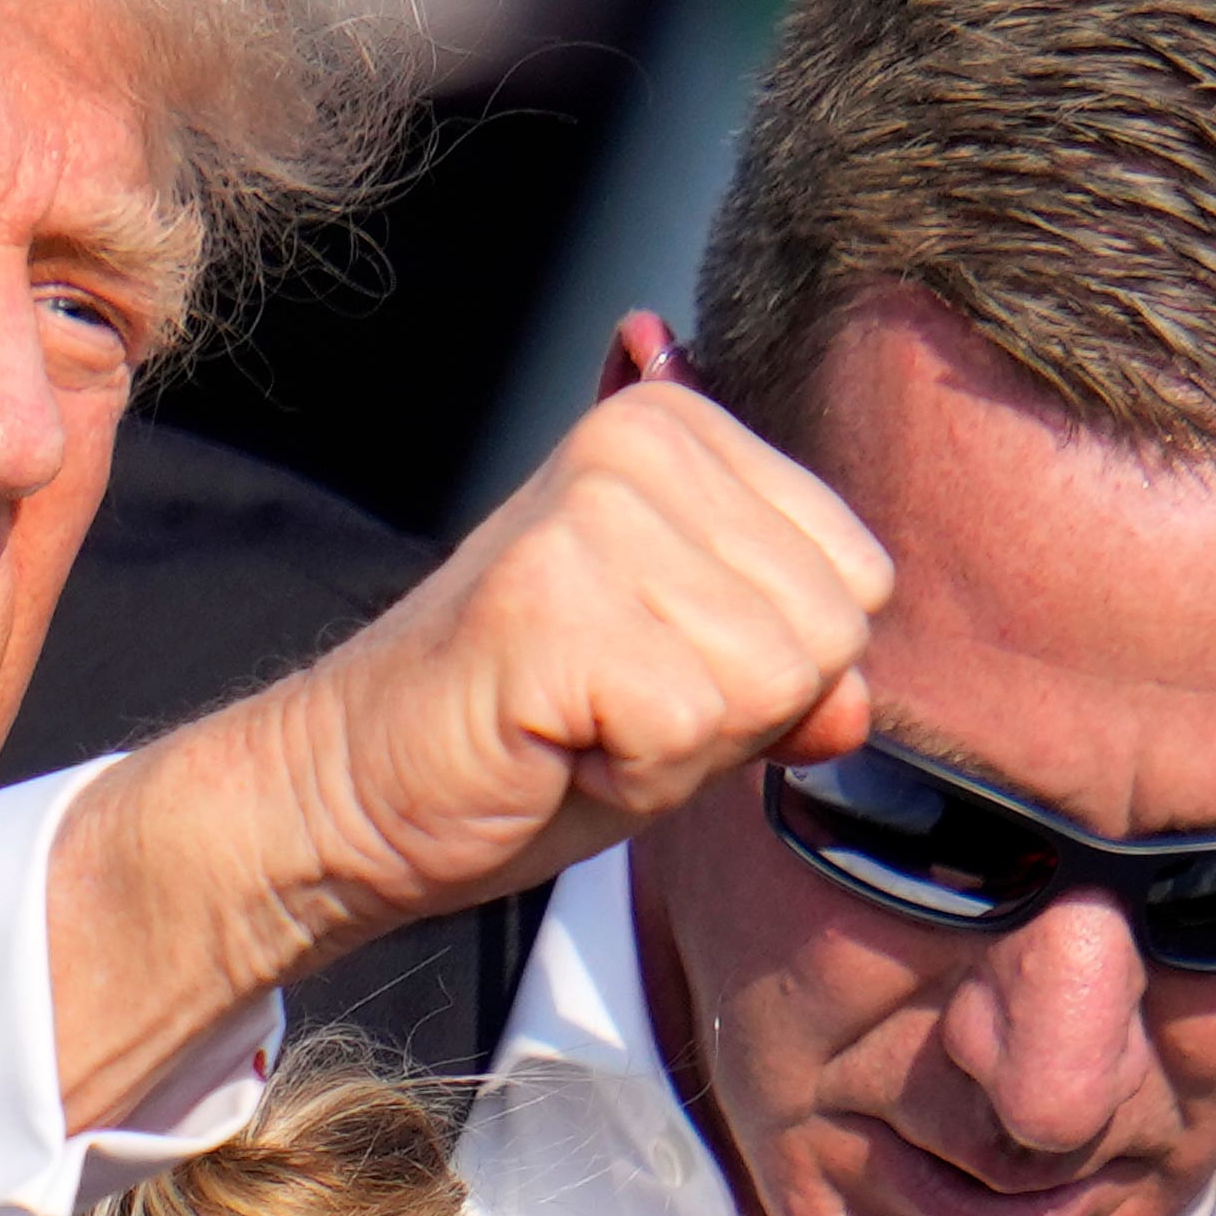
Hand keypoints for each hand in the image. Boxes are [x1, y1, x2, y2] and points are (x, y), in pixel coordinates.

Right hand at [49, 380, 891, 1121]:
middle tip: (612, 707)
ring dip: (683, 747)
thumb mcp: (696, 695)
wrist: (355, 785)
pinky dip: (637, 776)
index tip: (654, 676)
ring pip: (774, 679)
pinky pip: (694, 726)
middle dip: (738, 713)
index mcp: (680, 430)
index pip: (860, 577)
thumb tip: (858, 700)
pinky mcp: (553, 598)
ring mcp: (591, 512)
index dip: (775, 672)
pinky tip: (557, 745)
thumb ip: (790, 672)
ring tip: (581, 723)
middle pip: (832, 628)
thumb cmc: (524, 737)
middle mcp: (639, 442)